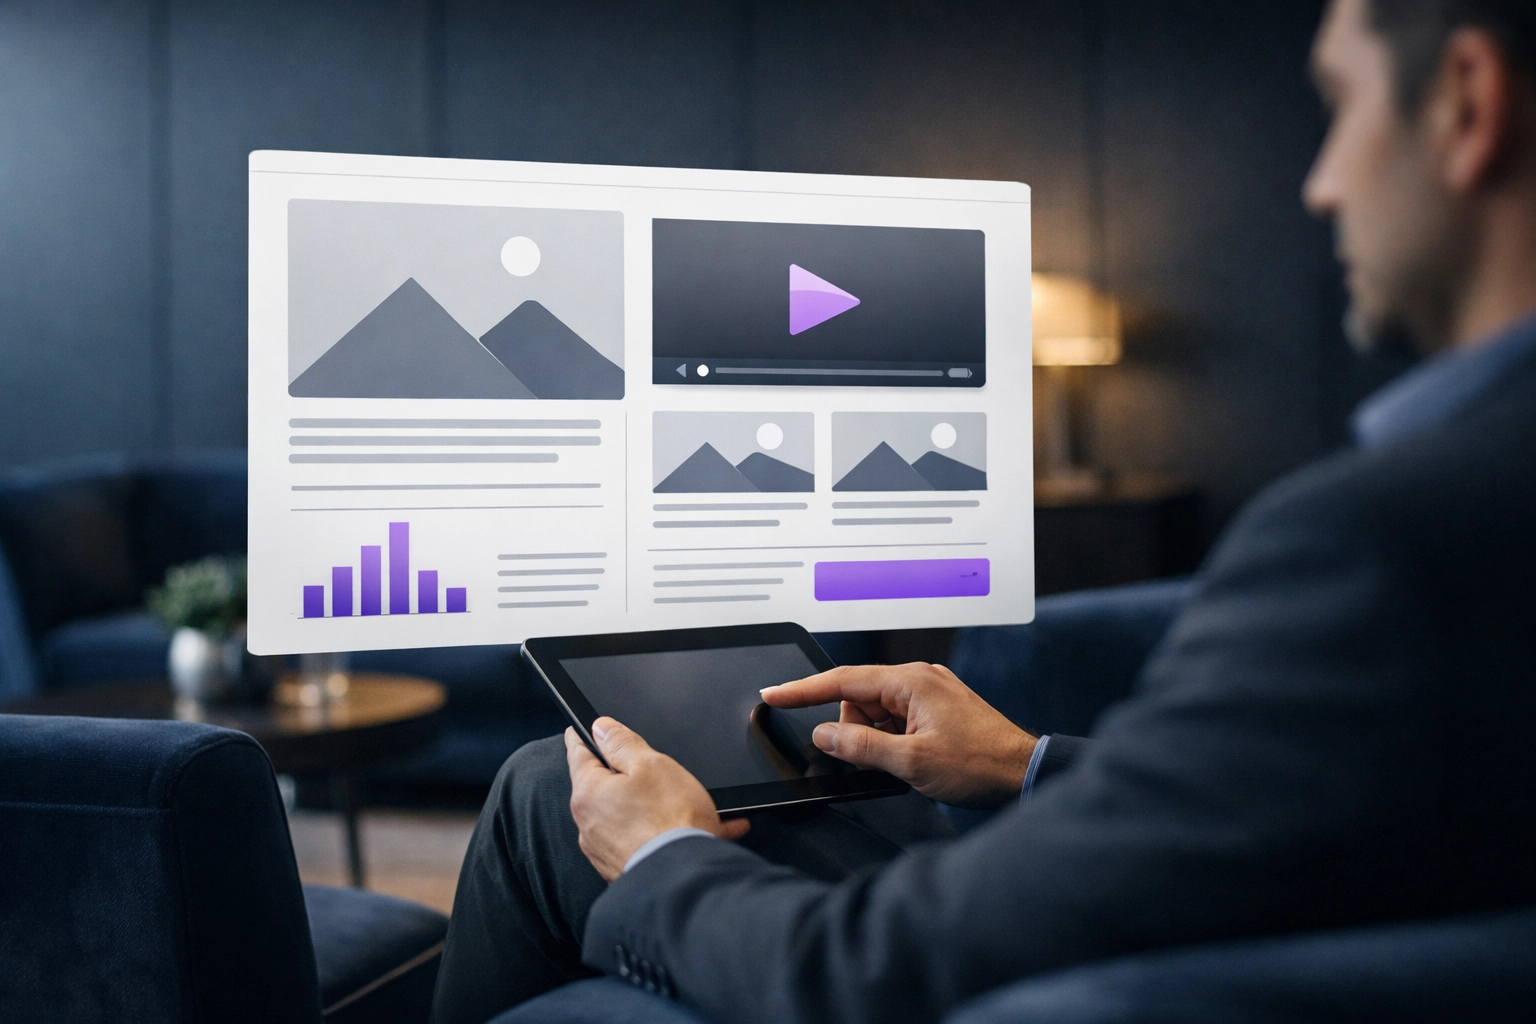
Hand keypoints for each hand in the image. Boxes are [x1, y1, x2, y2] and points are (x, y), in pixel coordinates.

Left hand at [565, 718, 749, 881]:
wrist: (685, 881)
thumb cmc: (671, 821)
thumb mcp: (651, 764)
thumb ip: (622, 742)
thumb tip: (601, 728)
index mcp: (589, 793)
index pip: (578, 755)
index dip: (581, 738)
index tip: (577, 731)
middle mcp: (589, 825)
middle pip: (603, 787)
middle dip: (625, 775)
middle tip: (648, 765)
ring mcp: (605, 851)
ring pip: (628, 815)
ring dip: (652, 807)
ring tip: (689, 803)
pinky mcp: (623, 869)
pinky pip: (643, 841)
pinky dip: (663, 832)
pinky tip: (702, 830)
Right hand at [761, 663, 1036, 808]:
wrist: (1024, 773)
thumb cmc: (980, 764)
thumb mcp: (911, 762)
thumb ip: (860, 747)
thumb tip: (825, 736)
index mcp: (910, 682)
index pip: (842, 681)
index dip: (803, 690)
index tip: (773, 695)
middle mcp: (919, 680)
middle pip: (859, 702)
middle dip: (856, 733)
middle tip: (879, 763)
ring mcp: (930, 694)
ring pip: (877, 716)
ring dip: (878, 742)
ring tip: (906, 765)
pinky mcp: (938, 710)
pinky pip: (897, 722)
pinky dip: (893, 743)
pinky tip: (911, 761)